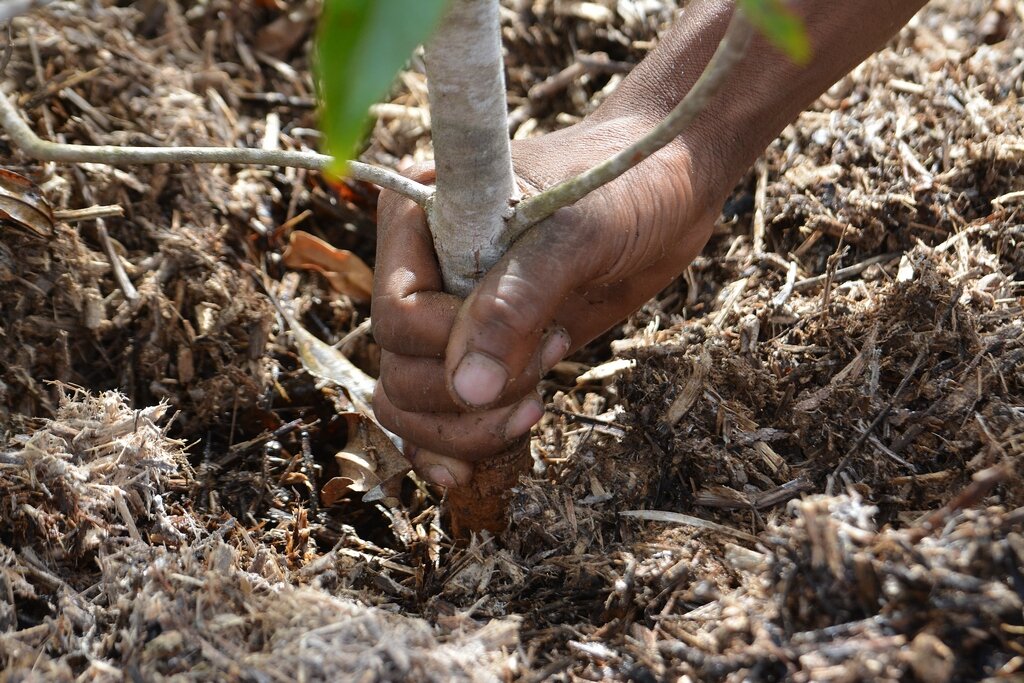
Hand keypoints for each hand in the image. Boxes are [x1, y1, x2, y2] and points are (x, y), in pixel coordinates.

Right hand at [371, 116, 722, 487]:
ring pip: (411, 402)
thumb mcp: (574, 234)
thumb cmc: (623, 184)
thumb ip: (517, 304)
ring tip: (535, 404)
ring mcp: (449, 315)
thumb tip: (467, 389)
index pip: (397, 314)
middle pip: (399, 369)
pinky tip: (473, 470)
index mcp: (418, 218)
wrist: (665, 187)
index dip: (452, 347)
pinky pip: (440, 414)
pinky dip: (452, 446)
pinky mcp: (482, 349)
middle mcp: (420, 270)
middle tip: (545, 368)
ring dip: (466, 428)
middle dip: (466, 396)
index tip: (538, 334)